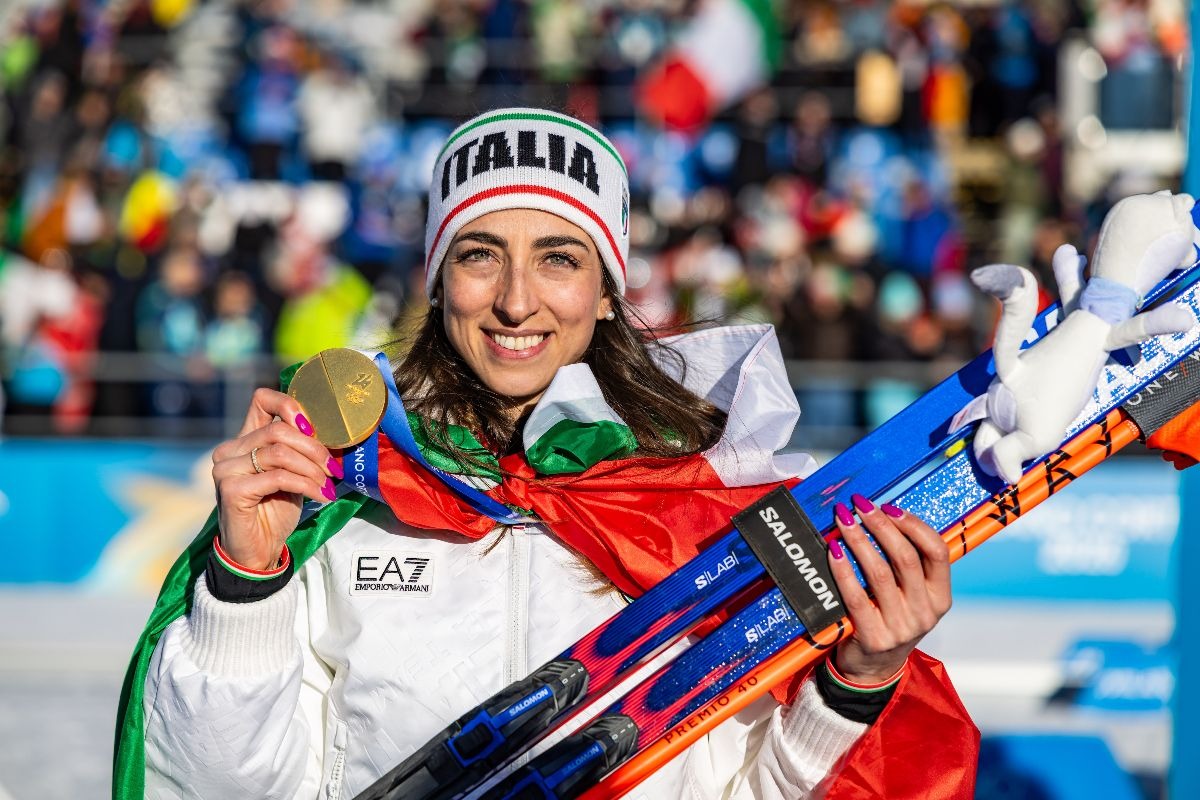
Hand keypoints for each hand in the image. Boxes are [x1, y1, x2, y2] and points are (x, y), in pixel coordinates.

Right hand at [210, 388, 340, 569]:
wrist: (258, 551)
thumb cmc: (277, 510)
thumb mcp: (294, 473)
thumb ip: (301, 450)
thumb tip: (331, 430)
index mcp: (245, 439)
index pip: (262, 399)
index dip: (290, 405)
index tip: (314, 429)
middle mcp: (229, 450)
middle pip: (279, 430)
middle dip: (314, 448)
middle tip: (332, 469)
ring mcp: (226, 468)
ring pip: (279, 452)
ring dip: (312, 469)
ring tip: (327, 485)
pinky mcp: (231, 489)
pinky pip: (278, 476)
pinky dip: (306, 485)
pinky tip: (321, 496)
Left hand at [825, 495, 951, 683]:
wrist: (874, 669)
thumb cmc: (891, 619)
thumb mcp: (912, 596)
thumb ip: (906, 563)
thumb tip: (882, 515)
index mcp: (941, 597)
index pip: (937, 552)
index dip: (913, 525)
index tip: (889, 507)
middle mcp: (925, 612)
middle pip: (905, 557)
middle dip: (880, 525)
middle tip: (859, 505)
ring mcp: (900, 627)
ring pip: (879, 573)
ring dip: (859, 540)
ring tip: (843, 520)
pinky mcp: (874, 637)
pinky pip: (855, 596)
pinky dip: (843, 570)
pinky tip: (833, 551)